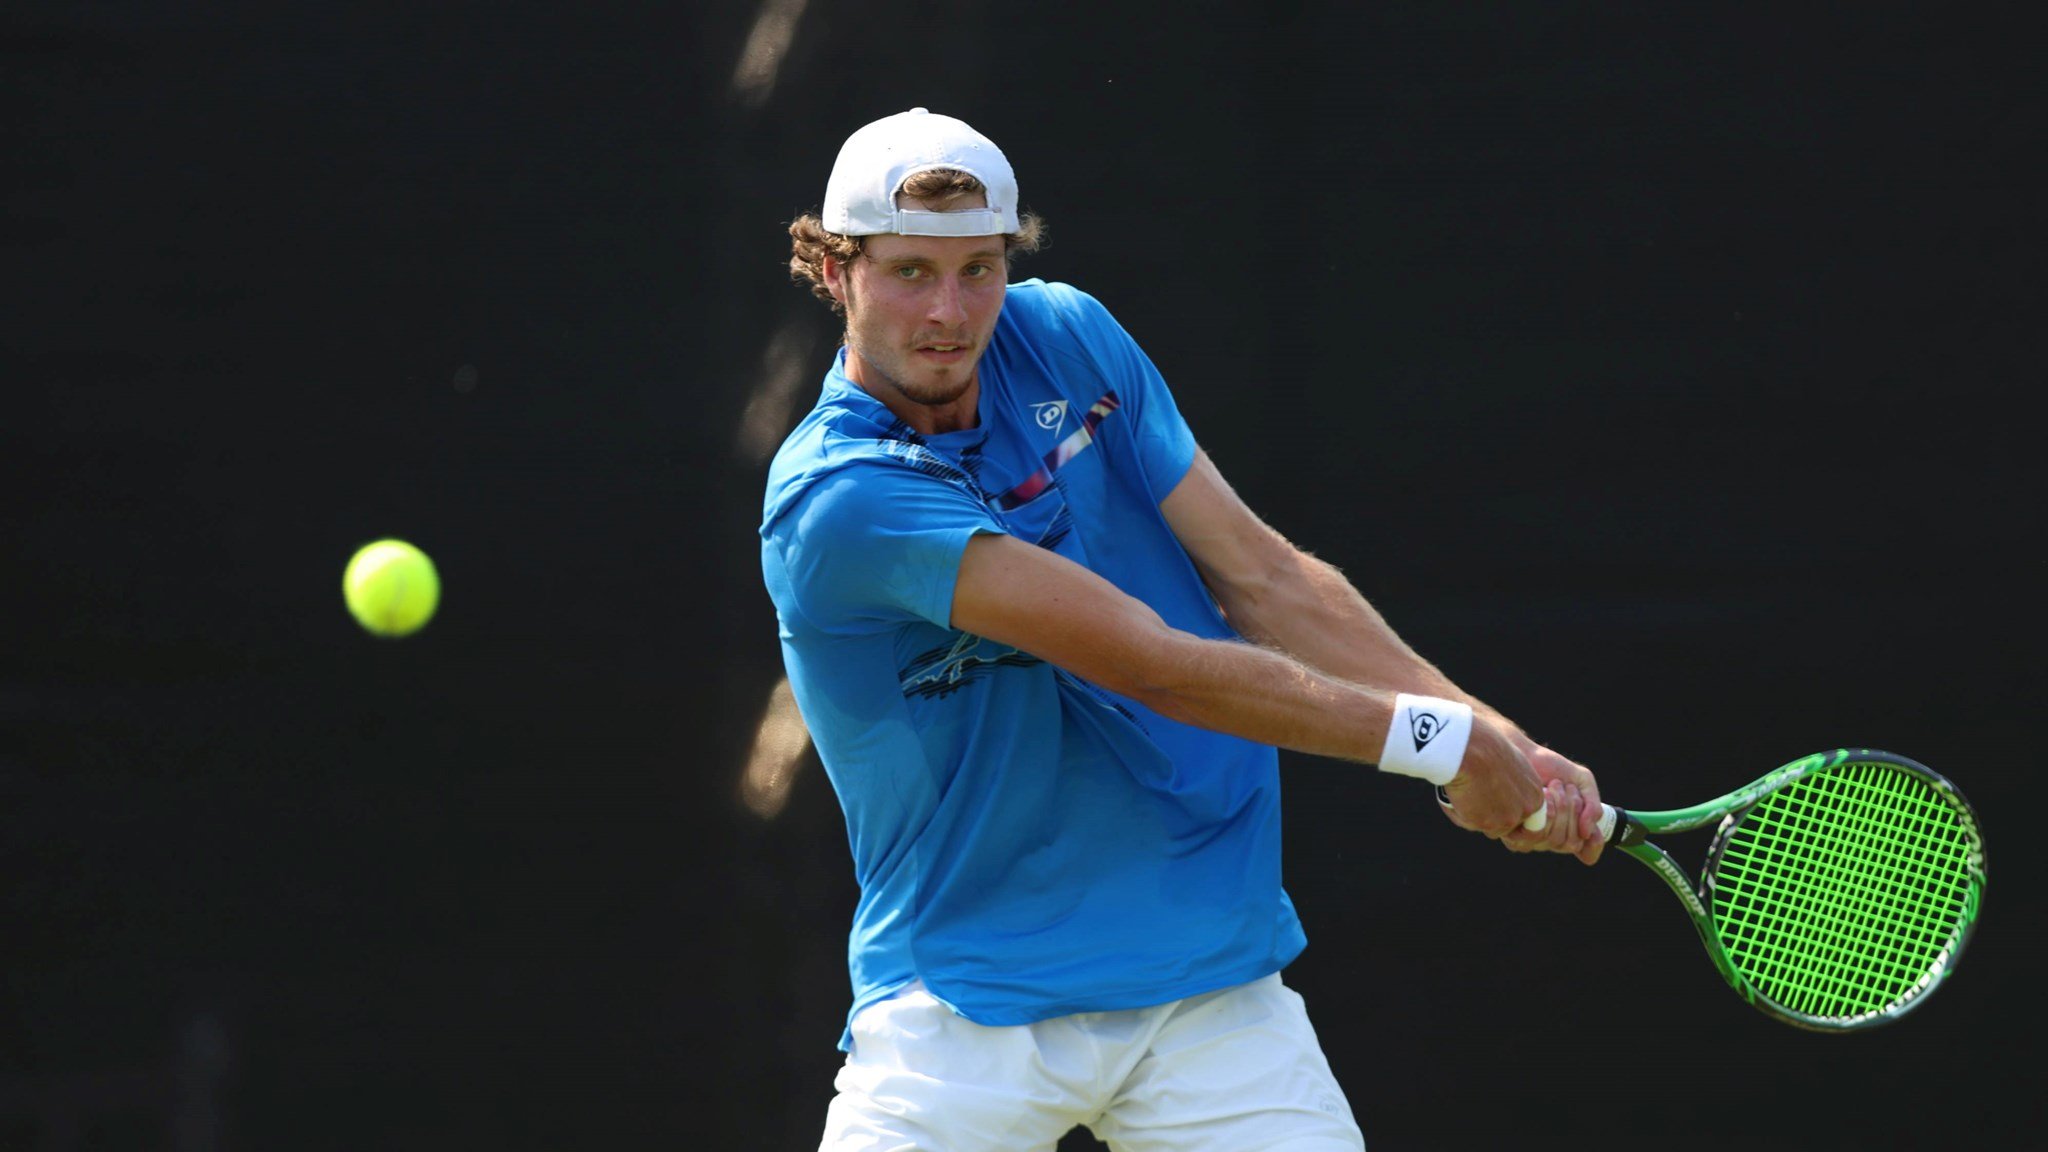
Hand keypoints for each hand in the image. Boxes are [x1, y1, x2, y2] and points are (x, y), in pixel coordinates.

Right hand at [1435, 718, 1544, 838]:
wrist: (1469, 748)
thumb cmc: (1486, 746)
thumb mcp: (1512, 762)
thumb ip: (1514, 782)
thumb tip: (1503, 791)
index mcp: (1535, 794)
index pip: (1523, 812)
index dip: (1505, 805)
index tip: (1490, 794)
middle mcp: (1525, 810)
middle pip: (1506, 823)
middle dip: (1490, 814)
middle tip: (1473, 795)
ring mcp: (1506, 819)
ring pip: (1488, 827)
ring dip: (1474, 815)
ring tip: (1461, 793)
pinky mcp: (1485, 824)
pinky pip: (1468, 823)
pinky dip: (1458, 812)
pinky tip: (1453, 794)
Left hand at [1497, 742, 1605, 864]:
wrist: (1525, 755)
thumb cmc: (1554, 770)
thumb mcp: (1583, 782)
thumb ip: (1593, 806)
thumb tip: (1588, 832)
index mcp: (1571, 830)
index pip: (1588, 852)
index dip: (1593, 845)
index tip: (1592, 830)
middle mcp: (1552, 840)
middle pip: (1572, 844)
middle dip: (1575, 811)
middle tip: (1569, 788)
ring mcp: (1533, 841)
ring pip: (1556, 841)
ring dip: (1562, 809)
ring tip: (1555, 786)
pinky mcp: (1514, 836)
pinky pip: (1537, 837)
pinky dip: (1547, 813)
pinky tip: (1543, 795)